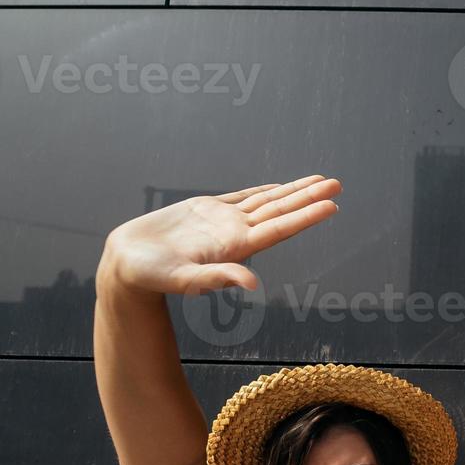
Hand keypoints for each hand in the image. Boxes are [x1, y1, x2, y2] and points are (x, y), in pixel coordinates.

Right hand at [98, 174, 341, 295]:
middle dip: (310, 196)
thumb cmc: (152, 278)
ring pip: (266, 201)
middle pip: (281, 211)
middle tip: (338, 183)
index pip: (280, 228)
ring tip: (320, 180)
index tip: (332, 204)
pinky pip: (241, 197)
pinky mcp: (205, 210)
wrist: (127, 267)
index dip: (306, 216)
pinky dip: (262, 191)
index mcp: (236, 248)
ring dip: (293, 190)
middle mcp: (235, 233)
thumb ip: (217, 280)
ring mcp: (222, 221)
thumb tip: (251, 284)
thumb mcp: (183, 280)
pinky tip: (277, 187)